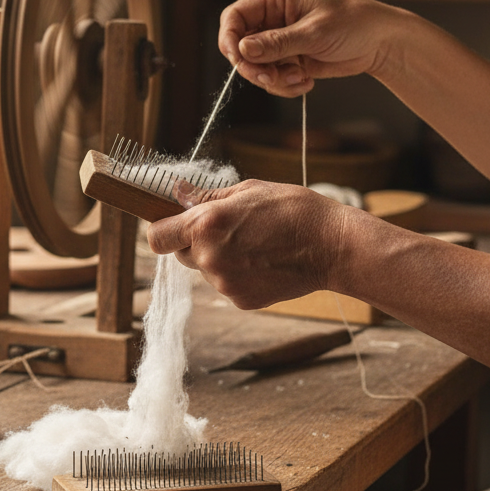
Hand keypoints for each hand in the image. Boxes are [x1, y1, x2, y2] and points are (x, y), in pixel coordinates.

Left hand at [147, 179, 348, 308]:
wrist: (333, 246)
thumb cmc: (294, 210)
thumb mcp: (248, 190)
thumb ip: (207, 197)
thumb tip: (177, 193)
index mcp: (206, 225)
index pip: (156, 237)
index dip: (161, 230)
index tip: (172, 224)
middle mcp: (208, 257)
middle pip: (179, 254)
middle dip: (194, 242)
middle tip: (227, 229)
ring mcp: (224, 283)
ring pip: (204, 270)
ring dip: (218, 258)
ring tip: (253, 244)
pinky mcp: (240, 300)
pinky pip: (225, 284)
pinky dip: (237, 274)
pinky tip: (263, 261)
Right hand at [218, 0, 407, 98]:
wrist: (380, 42)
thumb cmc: (353, 23)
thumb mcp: (314, 32)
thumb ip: (277, 43)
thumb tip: (242, 50)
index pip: (234, 17)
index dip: (229, 39)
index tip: (238, 60)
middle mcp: (271, 19)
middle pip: (239, 47)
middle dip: (254, 67)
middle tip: (271, 78)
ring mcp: (278, 42)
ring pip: (255, 68)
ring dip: (274, 80)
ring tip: (301, 78)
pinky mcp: (287, 61)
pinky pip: (272, 80)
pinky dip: (285, 86)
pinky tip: (306, 82)